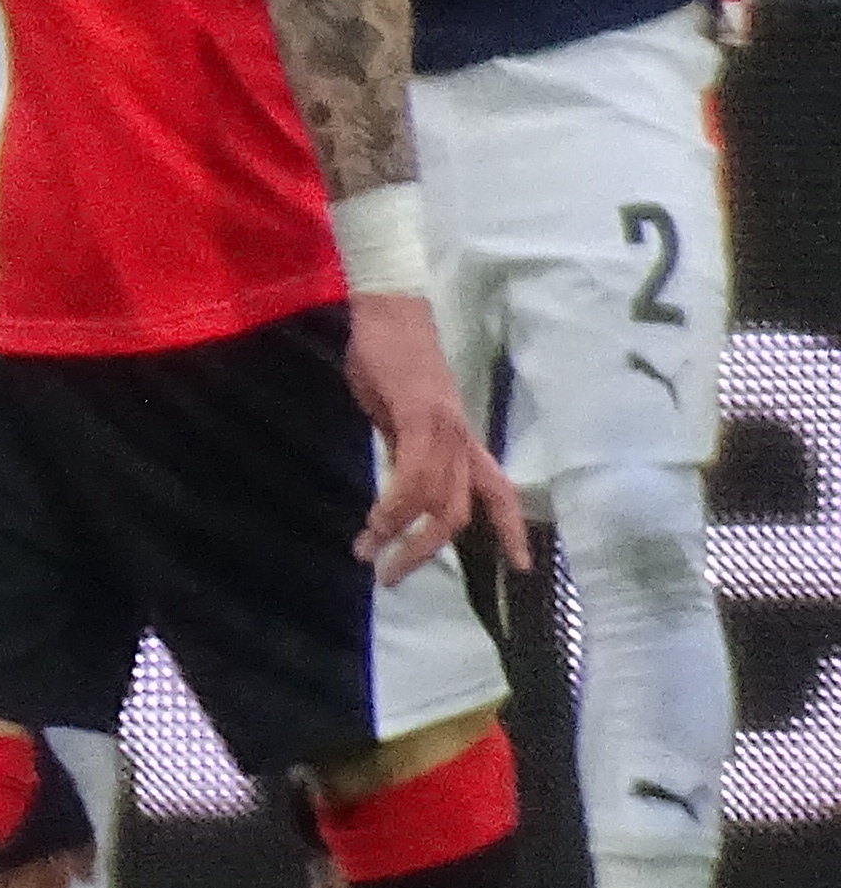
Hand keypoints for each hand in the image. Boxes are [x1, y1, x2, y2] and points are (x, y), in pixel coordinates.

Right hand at [339, 285, 524, 581]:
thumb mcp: (396, 411)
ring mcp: (443, 429)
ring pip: (437, 501)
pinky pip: (413, 475)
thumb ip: (402, 446)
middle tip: (391, 576)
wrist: (387, 311)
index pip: (498, 492)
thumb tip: (395, 480)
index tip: (519, 569)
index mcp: (460, 439)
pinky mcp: (420, 417)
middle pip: (461, 512)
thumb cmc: (388, 355)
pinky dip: (395, 506)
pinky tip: (374, 522)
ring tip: (367, 554)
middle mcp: (461, 439)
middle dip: (427, 550)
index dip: (512, 532)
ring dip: (401, 536)